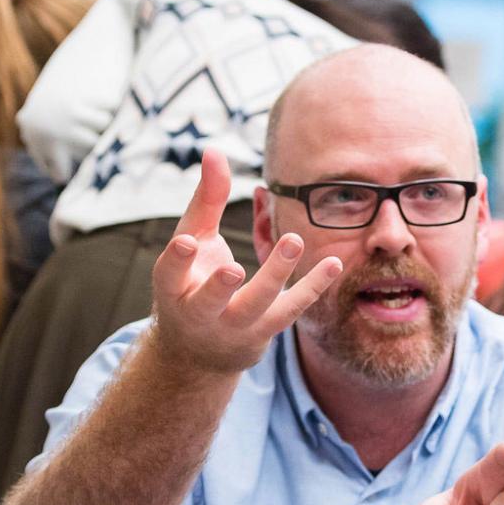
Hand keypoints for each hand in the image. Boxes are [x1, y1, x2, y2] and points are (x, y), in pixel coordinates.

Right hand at [147, 148, 342, 374]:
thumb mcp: (191, 241)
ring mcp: (234, 327)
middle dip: (220, 288)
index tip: (187, 243)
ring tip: (294, 241)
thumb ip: (205, 199)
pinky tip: (334, 263)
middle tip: (234, 269)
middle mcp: (200, 314)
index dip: (177, 261)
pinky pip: (291, 309)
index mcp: (173, 291)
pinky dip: (313, 287)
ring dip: (276, 275)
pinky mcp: (265, 332)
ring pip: (256, 305)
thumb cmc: (191, 283)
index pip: (169, 276)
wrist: (198, 353)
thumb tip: (214, 150)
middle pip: (210, 302)